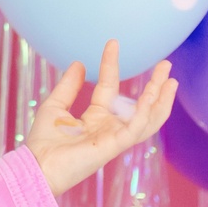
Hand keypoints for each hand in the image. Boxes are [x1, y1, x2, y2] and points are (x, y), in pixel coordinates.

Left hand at [24, 40, 176, 195]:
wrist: (38, 164)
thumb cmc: (45, 140)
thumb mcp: (56, 104)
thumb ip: (69, 85)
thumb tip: (79, 63)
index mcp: (97, 117)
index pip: (110, 86)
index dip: (111, 64)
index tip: (113, 42)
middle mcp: (110, 127)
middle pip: (141, 105)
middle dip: (155, 87)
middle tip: (166, 66)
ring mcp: (115, 137)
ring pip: (147, 119)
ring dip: (160, 101)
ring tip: (169, 81)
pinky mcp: (115, 146)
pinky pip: (135, 129)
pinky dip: (144, 114)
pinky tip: (150, 98)